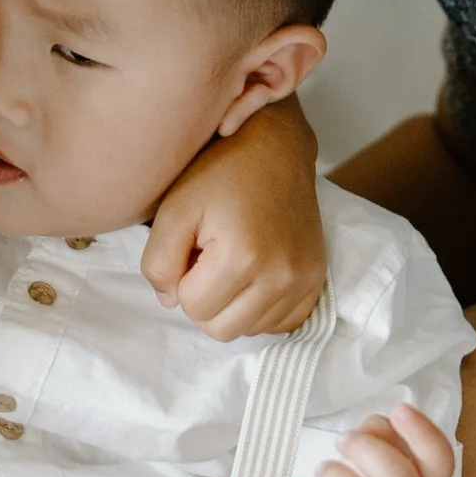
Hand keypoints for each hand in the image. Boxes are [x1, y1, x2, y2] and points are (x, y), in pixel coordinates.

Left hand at [143, 98, 324, 338]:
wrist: (275, 147)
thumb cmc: (218, 172)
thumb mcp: (172, 209)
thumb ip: (158, 264)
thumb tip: (170, 302)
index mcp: (243, 257)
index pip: (192, 308)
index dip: (183, 279)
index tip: (194, 246)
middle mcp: (282, 276)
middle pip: (221, 329)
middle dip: (206, 299)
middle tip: (209, 257)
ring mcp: (305, 281)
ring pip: (249, 329)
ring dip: (232, 304)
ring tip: (233, 259)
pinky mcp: (317, 281)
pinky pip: (279, 323)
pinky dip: (260, 307)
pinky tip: (255, 273)